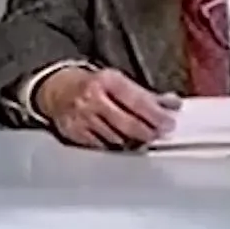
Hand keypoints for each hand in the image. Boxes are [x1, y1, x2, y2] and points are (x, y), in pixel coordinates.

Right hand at [35, 67, 179, 149]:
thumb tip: (172, 104)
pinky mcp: (75, 133)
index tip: (168, 123)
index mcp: (107, 80)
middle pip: (126, 122)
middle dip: (146, 131)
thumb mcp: (118, 82)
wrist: (57, 90)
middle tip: (158, 135)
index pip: (136, 99)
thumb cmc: (92, 86)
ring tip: (142, 140)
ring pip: (115, 138)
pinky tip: (122, 144)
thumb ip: (145, 95)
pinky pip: (101, 147)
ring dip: (132, 142)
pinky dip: (115, 148)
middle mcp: (93, 98)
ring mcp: (83, 117)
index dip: (155, 114)